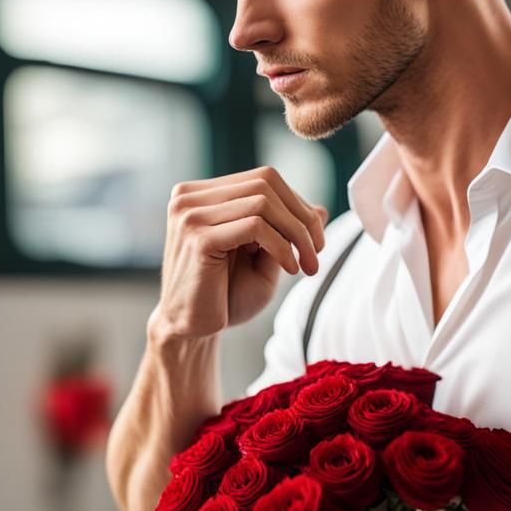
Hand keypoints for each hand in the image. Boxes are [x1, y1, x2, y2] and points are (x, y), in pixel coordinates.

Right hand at [148, 166, 327, 339]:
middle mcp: (190, 197)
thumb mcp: (265, 258)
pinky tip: (291, 268)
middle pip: (265, 183)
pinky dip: (282, 246)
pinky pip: (255, 226)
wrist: (191, 332)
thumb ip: (287, 231)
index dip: (298, 205)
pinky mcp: (198, 237)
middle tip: (318, 252)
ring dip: (297, 233)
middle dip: (302, 218)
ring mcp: (190, 214)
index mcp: (202, 195)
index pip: (263, 179)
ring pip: (263, 202)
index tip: (317, 241)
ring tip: (308, 265)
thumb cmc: (225, 297)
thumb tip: (321, 209)